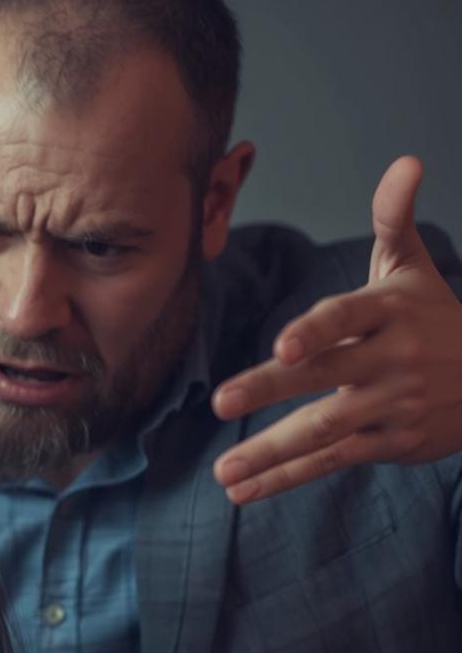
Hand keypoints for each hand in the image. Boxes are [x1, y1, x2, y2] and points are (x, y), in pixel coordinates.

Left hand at [210, 156, 461, 503]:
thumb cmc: (434, 317)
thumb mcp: (414, 269)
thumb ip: (394, 219)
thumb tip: (406, 162)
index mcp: (389, 313)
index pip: (346, 319)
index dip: (316, 331)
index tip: (284, 346)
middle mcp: (391, 361)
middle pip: (323, 377)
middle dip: (270, 389)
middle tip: (219, 403)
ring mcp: (391, 406)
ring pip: (323, 430)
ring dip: (270, 452)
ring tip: (223, 471)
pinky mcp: (389, 444)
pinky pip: (330, 461)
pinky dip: (286, 477)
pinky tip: (242, 490)